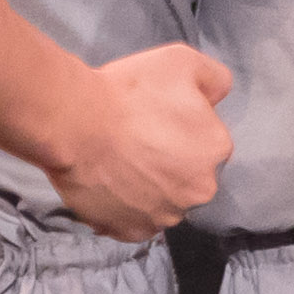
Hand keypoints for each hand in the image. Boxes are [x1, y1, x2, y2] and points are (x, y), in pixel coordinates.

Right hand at [47, 41, 241, 243]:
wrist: (75, 124)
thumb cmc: (129, 91)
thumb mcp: (182, 62)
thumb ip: (215, 79)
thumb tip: (217, 99)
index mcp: (216, 150)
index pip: (207, 142)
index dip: (183, 128)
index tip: (157, 119)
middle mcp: (199, 191)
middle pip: (189, 176)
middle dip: (170, 163)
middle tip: (138, 141)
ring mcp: (164, 216)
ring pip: (163, 201)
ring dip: (149, 187)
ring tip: (120, 163)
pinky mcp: (131, 231)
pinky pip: (135, 221)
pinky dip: (126, 208)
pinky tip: (111, 184)